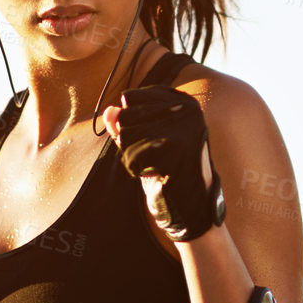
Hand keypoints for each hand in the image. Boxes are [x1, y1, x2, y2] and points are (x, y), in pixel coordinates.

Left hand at [105, 86, 221, 241]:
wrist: (193, 204)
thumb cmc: (167, 168)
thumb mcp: (144, 140)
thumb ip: (125, 124)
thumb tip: (109, 112)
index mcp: (180, 100)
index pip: (129, 99)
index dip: (131, 123)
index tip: (155, 139)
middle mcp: (185, 108)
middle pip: (126, 116)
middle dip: (130, 142)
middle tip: (156, 156)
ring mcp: (182, 127)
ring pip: (126, 136)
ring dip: (133, 157)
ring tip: (157, 165)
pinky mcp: (174, 148)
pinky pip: (131, 156)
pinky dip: (136, 169)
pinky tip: (157, 173)